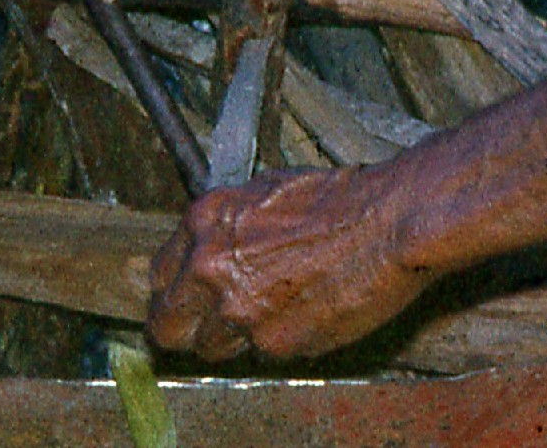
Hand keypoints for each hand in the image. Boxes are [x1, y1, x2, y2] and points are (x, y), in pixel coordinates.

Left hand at [145, 167, 436, 361]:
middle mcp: (209, 268)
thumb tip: (210, 249)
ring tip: (274, 313)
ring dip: (235, 340)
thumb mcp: (265, 191)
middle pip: (166, 327)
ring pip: (212, 350)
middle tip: (212, 327)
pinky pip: (262, 355)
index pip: (159, 279)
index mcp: (204, 222)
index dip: (176, 293)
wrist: (388, 222)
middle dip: (187, 330)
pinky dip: (279, 343)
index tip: (191, 301)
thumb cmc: (338, 199)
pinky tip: (306, 314)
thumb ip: (226, 227)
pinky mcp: (272, 342)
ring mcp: (238, 309)